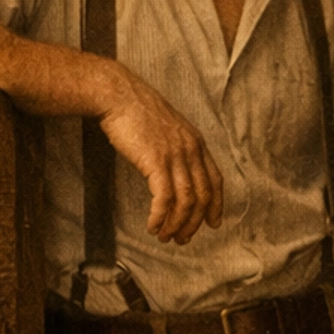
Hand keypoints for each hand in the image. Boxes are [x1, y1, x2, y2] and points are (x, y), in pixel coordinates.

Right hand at [99, 69, 223, 243]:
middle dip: (194, 223)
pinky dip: (160, 217)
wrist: (117, 94)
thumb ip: (175, 148)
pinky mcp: (156, 162)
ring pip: (185, 201)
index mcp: (195, 142)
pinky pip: (164, 199)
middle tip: (182, 239)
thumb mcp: (165, 128)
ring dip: (176, 224)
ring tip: (165, 236)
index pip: (215, 180)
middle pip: (201, 196)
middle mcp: (190, 150)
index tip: (212, 223)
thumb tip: (172, 170)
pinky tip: (153, 225)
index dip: (216, 205)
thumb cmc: (135, 110)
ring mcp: (175, 156)